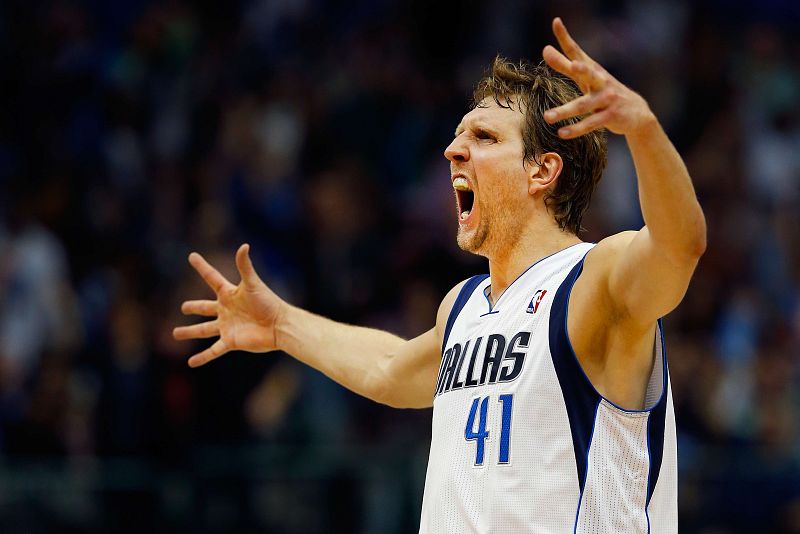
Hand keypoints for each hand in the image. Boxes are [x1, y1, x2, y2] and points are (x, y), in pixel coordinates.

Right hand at [173, 244, 285, 366]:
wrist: (279, 325)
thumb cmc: (268, 302)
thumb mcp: (253, 283)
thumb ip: (245, 266)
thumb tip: (244, 245)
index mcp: (229, 294)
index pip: (211, 278)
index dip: (202, 267)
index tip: (192, 256)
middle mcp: (226, 310)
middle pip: (205, 308)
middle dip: (194, 307)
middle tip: (183, 307)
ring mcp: (227, 326)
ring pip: (204, 329)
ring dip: (190, 332)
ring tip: (175, 333)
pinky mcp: (231, 341)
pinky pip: (213, 350)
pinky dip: (203, 357)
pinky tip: (191, 363)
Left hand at [542, 17, 654, 138]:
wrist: (637, 113)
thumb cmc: (604, 92)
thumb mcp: (586, 79)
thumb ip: (565, 65)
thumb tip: (545, 49)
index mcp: (592, 70)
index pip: (576, 51)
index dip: (565, 37)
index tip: (556, 21)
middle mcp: (600, 81)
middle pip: (587, 73)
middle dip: (579, 68)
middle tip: (573, 65)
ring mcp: (607, 98)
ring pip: (584, 105)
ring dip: (566, 111)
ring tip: (547, 117)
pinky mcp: (611, 116)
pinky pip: (591, 124)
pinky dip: (576, 129)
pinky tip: (562, 133)